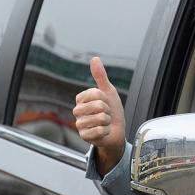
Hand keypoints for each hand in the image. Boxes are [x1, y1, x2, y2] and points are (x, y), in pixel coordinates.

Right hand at [73, 57, 124, 174]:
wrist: (116, 132)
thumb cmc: (112, 111)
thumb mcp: (108, 92)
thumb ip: (100, 76)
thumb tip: (95, 58)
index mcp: (81, 99)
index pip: (96, 93)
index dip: (105, 98)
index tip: (105, 103)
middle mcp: (77, 111)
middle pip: (98, 106)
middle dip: (107, 111)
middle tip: (106, 114)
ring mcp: (79, 124)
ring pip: (100, 119)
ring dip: (107, 122)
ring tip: (104, 123)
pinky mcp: (84, 136)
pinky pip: (99, 131)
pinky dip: (105, 131)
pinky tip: (103, 132)